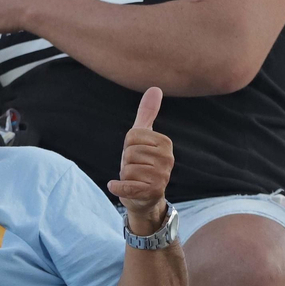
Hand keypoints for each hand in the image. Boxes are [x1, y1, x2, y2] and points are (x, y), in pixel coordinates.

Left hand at [108, 87, 173, 232]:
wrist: (144, 196)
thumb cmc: (141, 163)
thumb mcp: (142, 137)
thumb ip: (147, 113)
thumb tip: (155, 88)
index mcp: (165, 142)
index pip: (132, 137)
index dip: (127, 147)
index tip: (136, 155)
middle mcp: (168, 159)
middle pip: (129, 153)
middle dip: (126, 162)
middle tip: (135, 169)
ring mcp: (162, 176)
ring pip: (126, 169)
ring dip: (124, 175)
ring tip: (134, 179)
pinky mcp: (152, 192)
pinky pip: (124, 186)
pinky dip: (116, 187)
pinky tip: (118, 186)